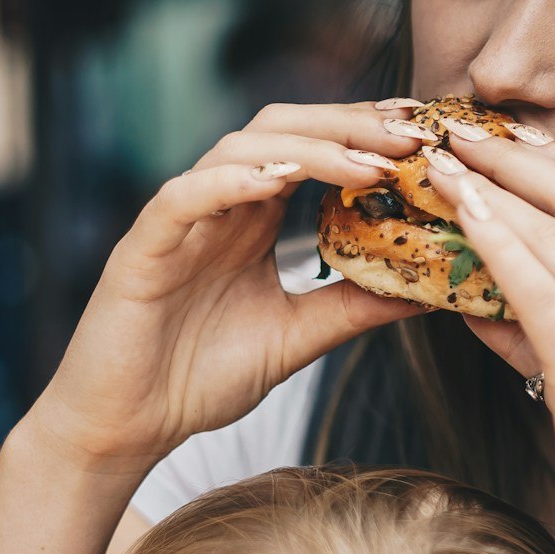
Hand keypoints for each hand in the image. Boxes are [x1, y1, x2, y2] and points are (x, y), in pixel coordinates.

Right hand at [29, 100, 438, 470]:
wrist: (126, 429)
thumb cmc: (199, 377)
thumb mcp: (298, 337)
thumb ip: (354, 307)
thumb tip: (428, 290)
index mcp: (255, 217)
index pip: (314, 149)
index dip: (367, 133)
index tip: (426, 134)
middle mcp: (219, 204)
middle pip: (282, 130)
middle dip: (349, 124)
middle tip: (411, 135)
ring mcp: (180, 221)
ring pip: (238, 150)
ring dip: (307, 149)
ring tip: (366, 164)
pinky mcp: (142, 249)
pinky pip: (182, 198)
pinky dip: (228, 182)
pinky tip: (275, 181)